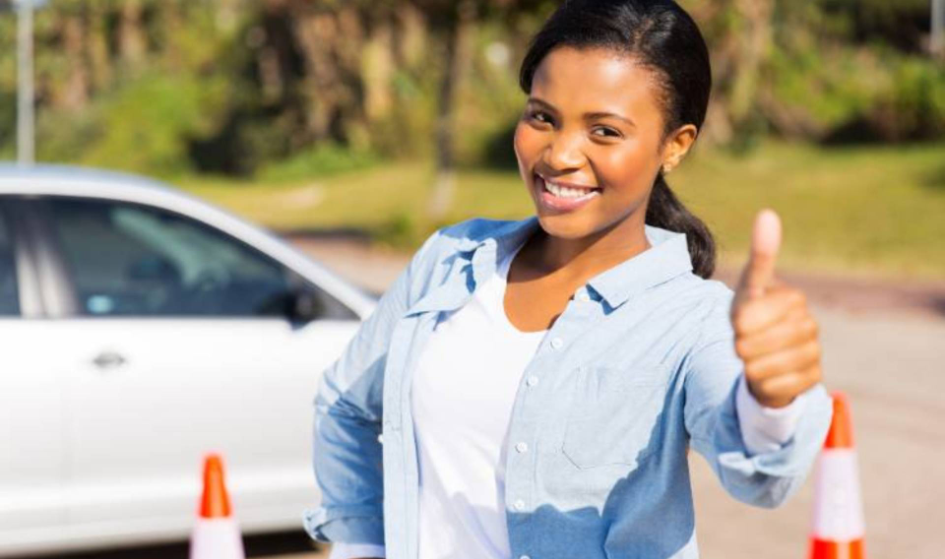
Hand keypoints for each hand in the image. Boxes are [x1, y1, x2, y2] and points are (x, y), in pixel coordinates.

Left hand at [730, 210, 822, 407]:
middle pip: (749, 345)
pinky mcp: (813, 380)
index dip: (736, 325)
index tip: (742, 321)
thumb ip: (760, 256)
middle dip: (740, 346)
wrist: (766, 355)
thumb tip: (768, 213)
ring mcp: (814, 353)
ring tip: (757, 357)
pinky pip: (773, 387)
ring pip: (759, 368)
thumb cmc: (753, 317)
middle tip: (748, 341)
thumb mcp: (748, 289)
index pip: (745, 319)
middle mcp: (810, 324)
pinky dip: (763, 384)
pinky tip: (769, 375)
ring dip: (749, 366)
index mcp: (793, 299)